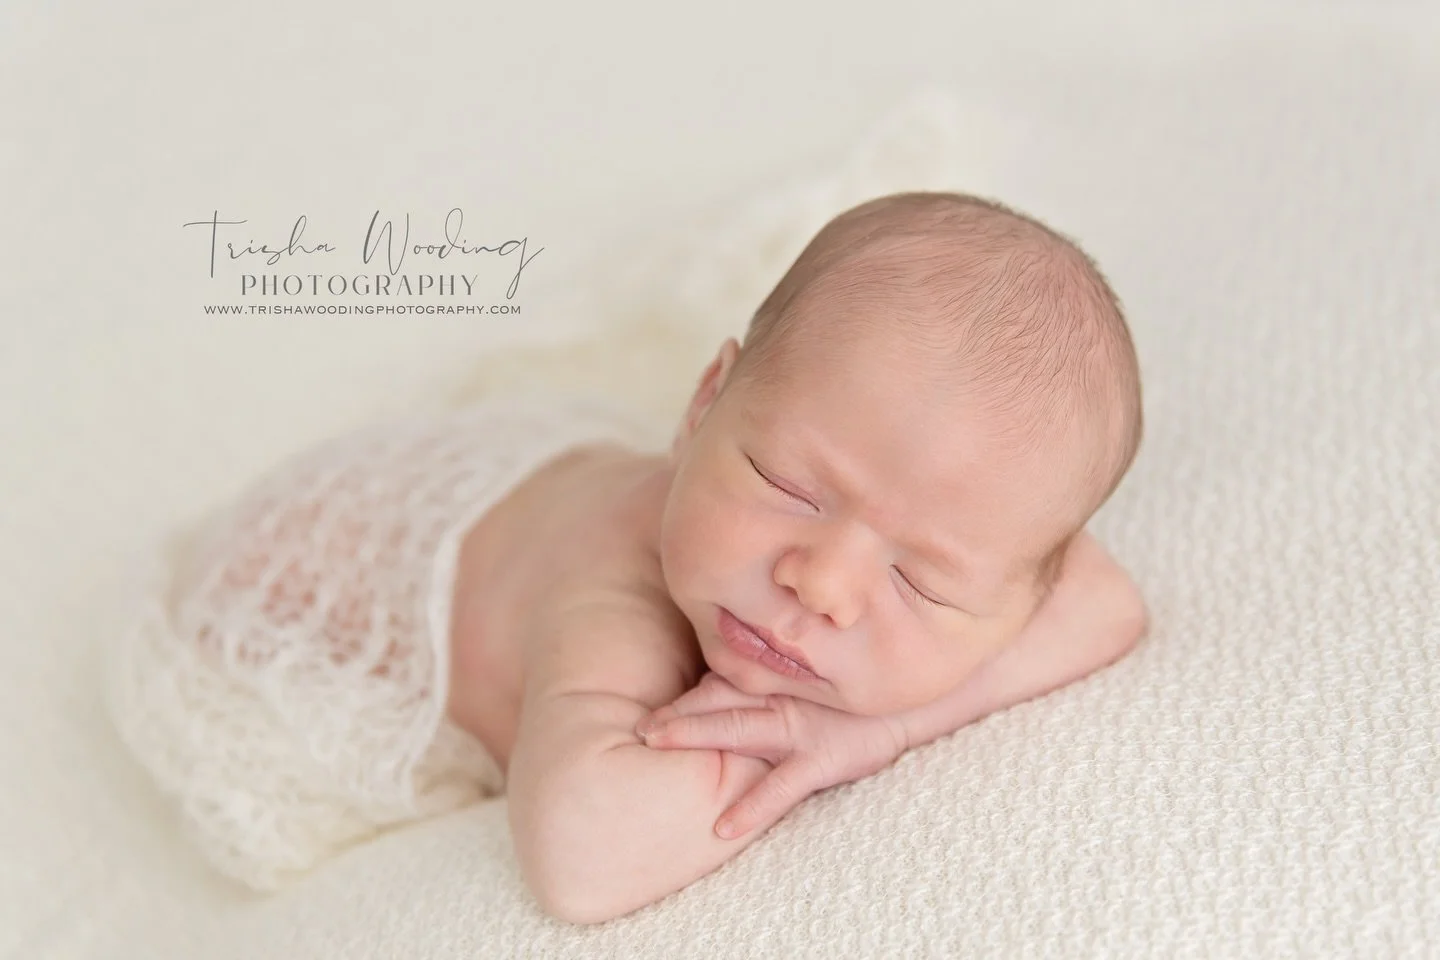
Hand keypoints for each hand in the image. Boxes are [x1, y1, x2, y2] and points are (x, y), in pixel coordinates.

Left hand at [634, 670, 908, 839]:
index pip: (720, 680)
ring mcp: (798, 727)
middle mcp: (779, 697)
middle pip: (716, 700)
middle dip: (676, 712)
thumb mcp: (814, 679)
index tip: (647, 709)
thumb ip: (774, 674)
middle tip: (639, 725)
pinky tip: (723, 828)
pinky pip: (780, 787)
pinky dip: (751, 807)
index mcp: (775, 680)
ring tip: (656, 742)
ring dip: (694, 733)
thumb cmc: (857, 695)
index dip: (683, 695)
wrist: (912, 702)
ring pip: (737, 727)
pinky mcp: (821, 759)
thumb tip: (728, 678)